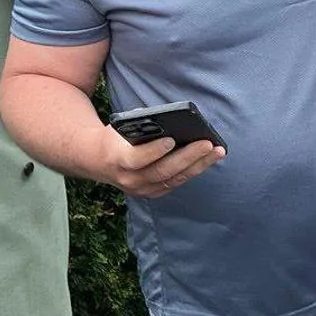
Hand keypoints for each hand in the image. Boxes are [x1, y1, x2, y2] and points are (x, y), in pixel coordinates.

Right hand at [88, 127, 224, 198]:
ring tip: (218, 151)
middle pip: (162, 171)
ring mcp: (141, 190)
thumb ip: (141, 126)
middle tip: (208, 143)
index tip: (171, 139)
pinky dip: (193, 171)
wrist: (98, 160)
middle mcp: (129, 179)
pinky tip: (209, 159)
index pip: (137, 158)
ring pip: (174, 179)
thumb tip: (170, 121)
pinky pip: (176, 183)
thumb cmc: (116, 137)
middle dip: (188, 157)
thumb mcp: (121, 128)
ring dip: (198, 165)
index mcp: (117, 159)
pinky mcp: (152, 193)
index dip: (154, 150)